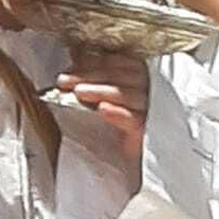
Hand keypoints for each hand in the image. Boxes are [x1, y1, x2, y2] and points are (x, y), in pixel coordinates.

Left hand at [57, 47, 150, 164]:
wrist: (135, 165)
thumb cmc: (121, 128)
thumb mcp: (105, 98)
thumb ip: (96, 76)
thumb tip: (76, 53)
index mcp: (142, 79)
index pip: (120, 63)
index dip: (96, 62)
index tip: (73, 64)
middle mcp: (151, 91)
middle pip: (122, 76)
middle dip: (90, 75)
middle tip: (65, 80)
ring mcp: (153, 112)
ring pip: (128, 95)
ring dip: (101, 91)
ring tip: (78, 92)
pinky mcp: (152, 134)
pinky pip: (136, 120)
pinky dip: (119, 113)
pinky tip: (103, 110)